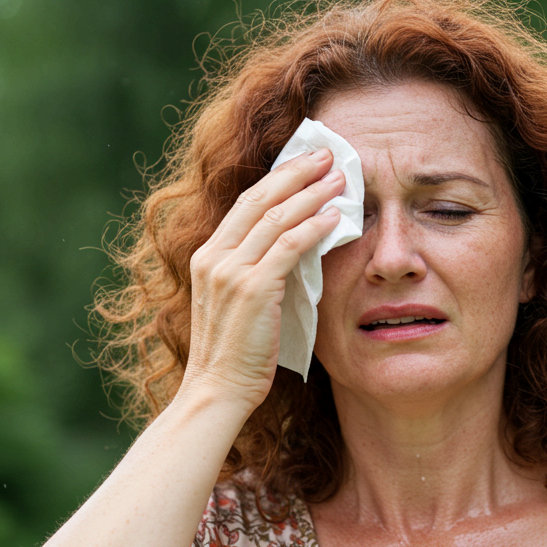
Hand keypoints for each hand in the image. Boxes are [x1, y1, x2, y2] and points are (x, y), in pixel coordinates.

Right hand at [178, 148, 344, 409]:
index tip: (305, 163)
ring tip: (340, 179)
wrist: (217, 391)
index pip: (245, 204)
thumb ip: (258, 273)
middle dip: (296, 172)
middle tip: (328, 155)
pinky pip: (288, 247)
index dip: (278, 179)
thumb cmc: (235, 356)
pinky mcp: (252, 289)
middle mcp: (214, 257)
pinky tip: (335, 218)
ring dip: (311, 194)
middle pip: (259, 199)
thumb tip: (296, 249)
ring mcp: (230, 272)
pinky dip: (313, 228)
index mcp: (207, 257)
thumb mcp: (239, 304)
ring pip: (276, 217)